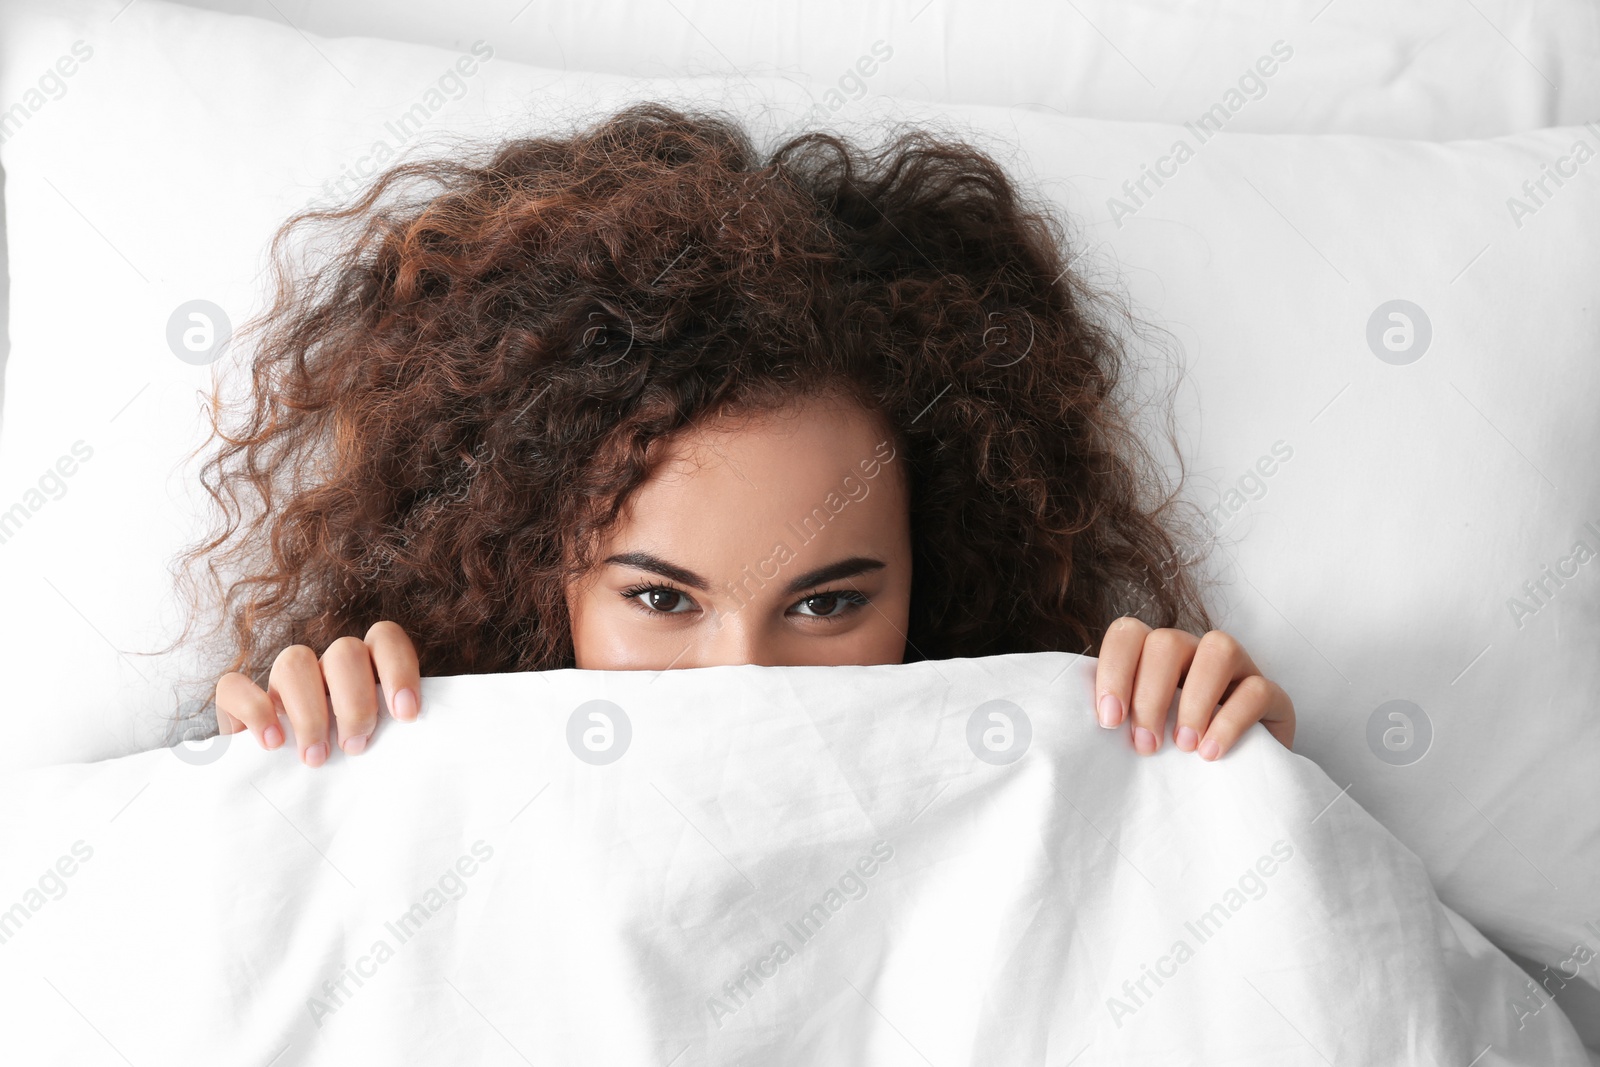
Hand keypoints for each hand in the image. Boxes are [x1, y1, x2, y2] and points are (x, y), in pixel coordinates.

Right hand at [214, 621, 422, 766]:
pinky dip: (255, 712)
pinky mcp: (237, 701)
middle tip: (356, 748)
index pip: (385, 639)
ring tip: (317, 758)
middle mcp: (324, 667)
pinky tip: (273, 744)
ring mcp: (281, 681)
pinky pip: (235, 685)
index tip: (405, 716)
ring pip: (294, 661)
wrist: (284, 791)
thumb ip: (393, 736)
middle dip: (354, 703)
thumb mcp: (378, 751)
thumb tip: (420, 751)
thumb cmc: (348, 769)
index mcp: (365, 670)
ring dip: (310, 712)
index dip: (399, 670)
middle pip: (344, 652)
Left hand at [1092, 617, 1293, 759]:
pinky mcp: (1271, 694)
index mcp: (1154, 653)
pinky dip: (1230, 721)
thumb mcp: (1141, 729)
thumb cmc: (1173, 749)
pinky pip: (1257, 689)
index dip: (1114, 671)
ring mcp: (1237, 667)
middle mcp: (1194, 650)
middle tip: (1146, 745)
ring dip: (1194, 699)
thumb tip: (1074, 732)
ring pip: (1218, 648)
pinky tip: (1210, 753)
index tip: (1110, 720)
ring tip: (1183, 746)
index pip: (1127, 634)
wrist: (1234, 773)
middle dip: (1150, 696)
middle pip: (1167, 642)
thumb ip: (1116, 718)